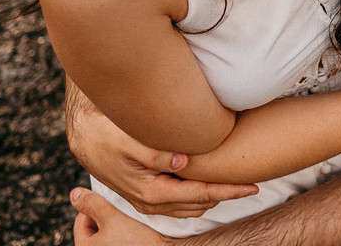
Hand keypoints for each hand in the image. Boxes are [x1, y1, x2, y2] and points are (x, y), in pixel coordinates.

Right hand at [67, 81, 257, 216]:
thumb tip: (183, 161)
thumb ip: (156, 153)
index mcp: (151, 191)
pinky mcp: (148, 194)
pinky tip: (211, 181)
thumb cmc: (107, 135)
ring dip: (214, 196)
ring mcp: (149, 201)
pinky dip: (199, 195)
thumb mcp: (129, 141)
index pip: (201, 195)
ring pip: (192, 206)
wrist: (86, 139)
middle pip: (201, 203)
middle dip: (227, 195)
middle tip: (254, 184)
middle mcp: (152, 201)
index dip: (229, 191)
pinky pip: (181, 202)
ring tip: (238, 183)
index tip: (253, 186)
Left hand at [70, 188, 171, 244]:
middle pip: (95, 226)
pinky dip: (125, 230)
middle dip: (107, 215)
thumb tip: (75, 194)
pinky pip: (119, 237)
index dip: (94, 206)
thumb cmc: (136, 242)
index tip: (110, 200)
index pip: (81, 221)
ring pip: (109, 231)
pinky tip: (136, 226)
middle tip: (120, 209)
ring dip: (117, 221)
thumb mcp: (111, 218)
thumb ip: (93, 205)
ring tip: (129, 217)